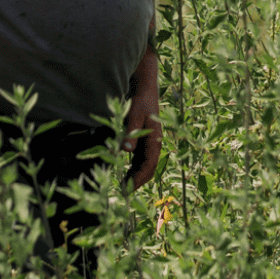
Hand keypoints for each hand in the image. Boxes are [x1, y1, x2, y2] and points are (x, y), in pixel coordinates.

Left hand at [123, 56, 162, 188]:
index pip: (150, 165)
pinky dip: (133, 167)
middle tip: (124, 193)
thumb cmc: (142, 99)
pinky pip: (139, 158)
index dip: (140, 178)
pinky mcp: (142, 138)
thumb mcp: (135, 113)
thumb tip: (126, 151)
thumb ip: (131, 131)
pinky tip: (124, 173)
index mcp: (155, 139)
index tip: (129, 189)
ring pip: (143, 164)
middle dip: (138, 181)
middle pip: (148, 168)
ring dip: (135, 175)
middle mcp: (154, 143)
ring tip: (123, 186)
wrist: (145, 85)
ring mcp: (148, 141)